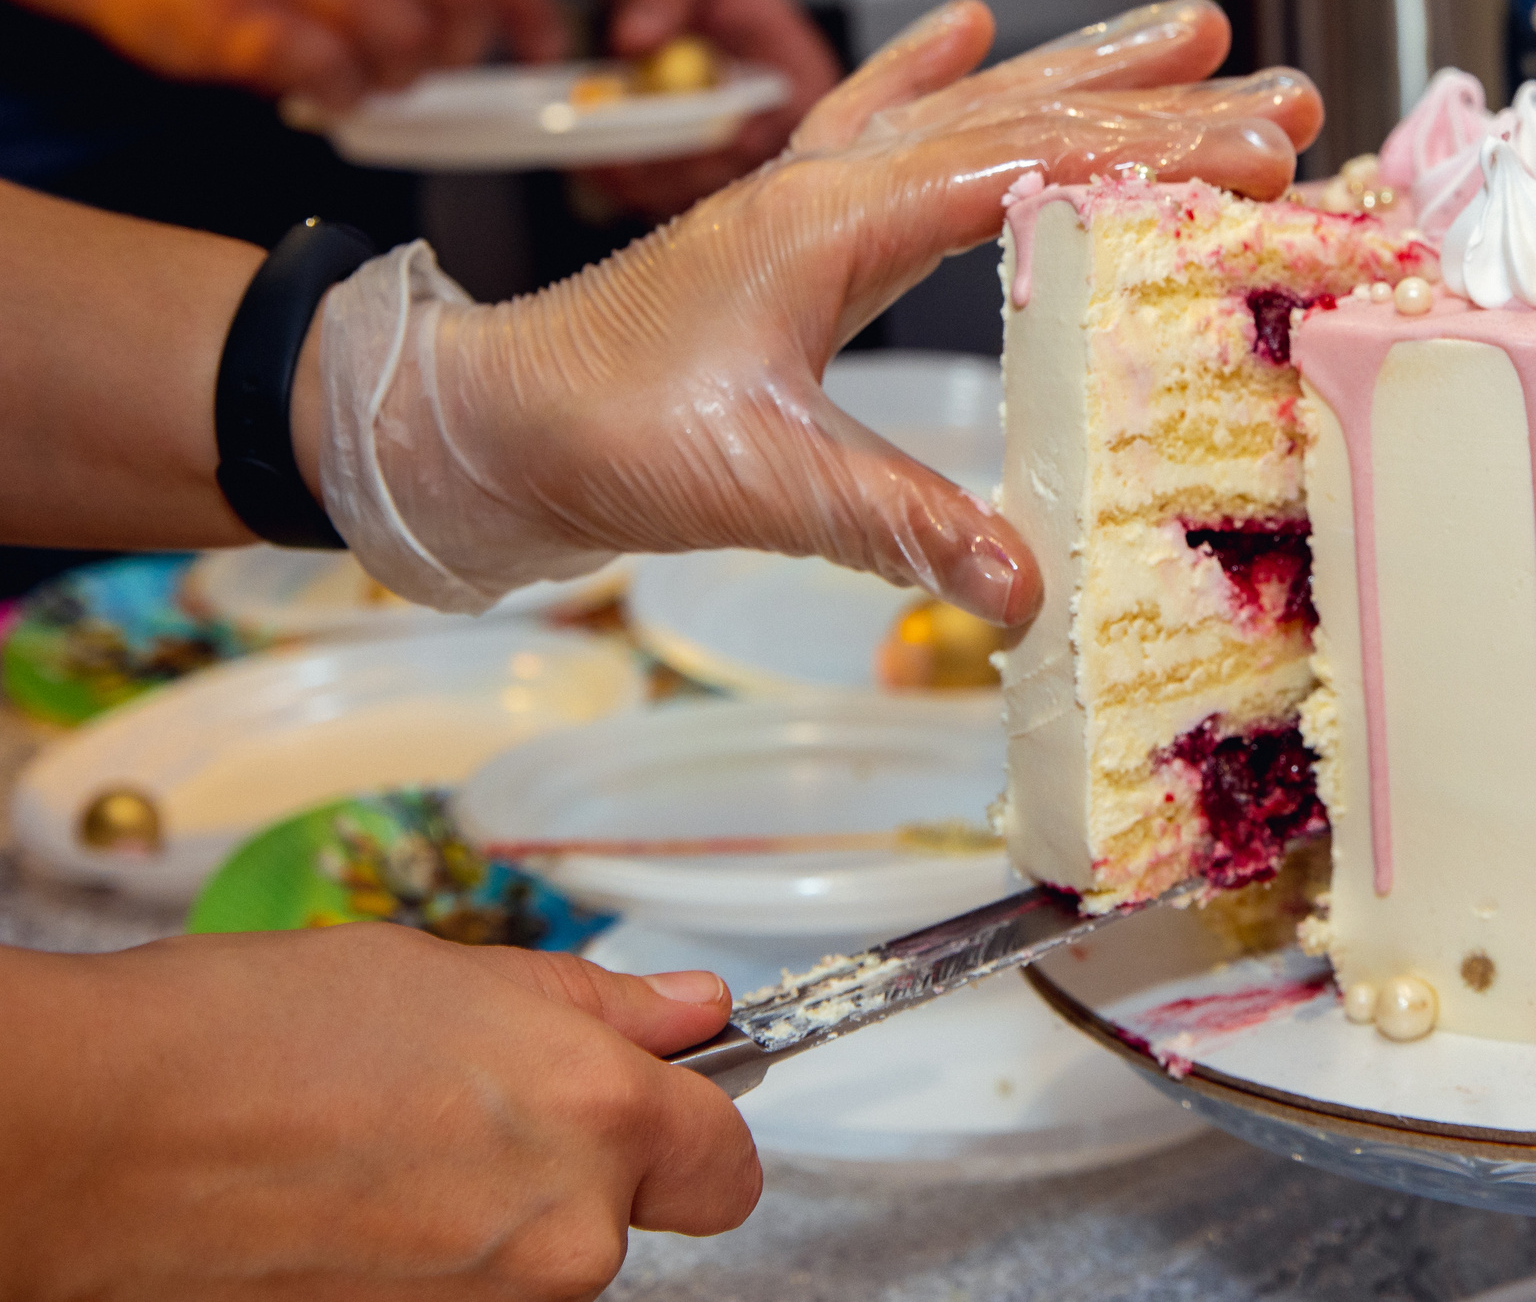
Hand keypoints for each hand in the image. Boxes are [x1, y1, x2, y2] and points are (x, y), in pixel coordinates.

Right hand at [0, 926, 754, 1300]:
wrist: (101, 1139)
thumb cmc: (254, 1037)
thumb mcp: (455, 974)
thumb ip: (597, 1007)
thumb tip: (693, 1013)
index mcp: (600, 1119)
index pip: (725, 1162)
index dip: (694, 1121)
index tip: (661, 1092)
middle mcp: (566, 1234)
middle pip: (628, 1212)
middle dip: (579, 1161)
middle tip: (476, 1098)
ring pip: (544, 1253)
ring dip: (499, 1206)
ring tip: (393, 1140)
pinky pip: (470, 1289)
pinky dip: (434, 1249)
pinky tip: (358, 1195)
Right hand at [51, 0, 564, 110]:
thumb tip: (506, 3)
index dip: (530, 1)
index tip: (541, 46)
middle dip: (466, 45)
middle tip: (433, 63)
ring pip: (404, 36)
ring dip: (402, 77)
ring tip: (368, 74)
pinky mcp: (239, 19)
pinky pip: (332, 74)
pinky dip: (345, 96)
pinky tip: (325, 87)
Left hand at [310, 0, 1319, 623]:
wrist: (477, 424)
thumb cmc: (592, 438)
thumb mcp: (752, 486)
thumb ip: (891, 524)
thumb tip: (1020, 584)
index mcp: (831, 223)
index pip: (1025, 164)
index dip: (1150, 154)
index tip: (1257, 150)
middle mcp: (830, 186)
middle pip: (1024, 118)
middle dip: (1160, 102)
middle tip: (1281, 91)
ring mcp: (809, 196)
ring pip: (972, 106)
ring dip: (1085, 69)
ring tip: (1188, 26)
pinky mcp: (791, 228)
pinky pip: (879, 122)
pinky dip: (931, 72)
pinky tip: (969, 27)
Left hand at [573, 0, 841, 221]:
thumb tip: (634, 39)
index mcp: (803, 79)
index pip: (768, 130)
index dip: (709, 138)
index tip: (649, 130)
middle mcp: (783, 129)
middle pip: (731, 174)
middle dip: (664, 168)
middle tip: (603, 155)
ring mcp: (743, 156)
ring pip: (695, 193)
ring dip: (638, 180)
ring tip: (589, 155)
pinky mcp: (703, 170)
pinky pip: (664, 192)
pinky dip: (624, 181)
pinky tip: (592, 159)